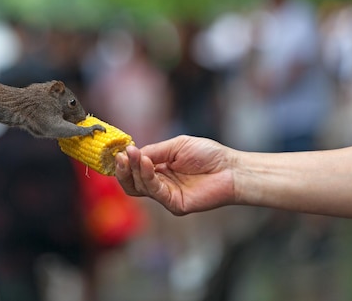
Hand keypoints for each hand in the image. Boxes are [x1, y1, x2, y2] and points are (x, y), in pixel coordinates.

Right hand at [115, 135, 236, 214]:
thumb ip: (154, 151)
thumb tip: (132, 152)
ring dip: (134, 170)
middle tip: (121, 155)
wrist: (231, 168)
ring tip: (134, 155)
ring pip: (140, 188)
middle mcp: (160, 184)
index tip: (120, 150)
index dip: (126, 161)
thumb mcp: (176, 146)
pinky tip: (146, 163)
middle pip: (132, 182)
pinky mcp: (174, 204)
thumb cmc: (208, 155)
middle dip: (124, 169)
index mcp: (159, 169)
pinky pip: (155, 192)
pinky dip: (147, 177)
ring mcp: (166, 195)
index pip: (135, 169)